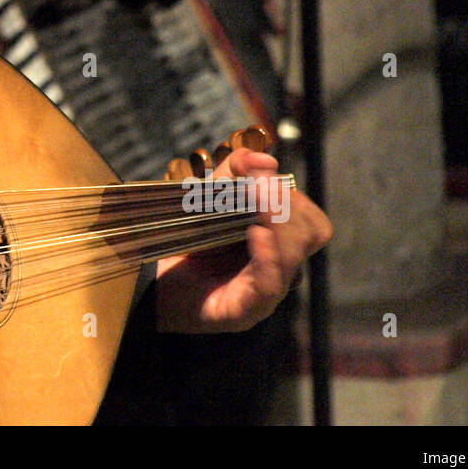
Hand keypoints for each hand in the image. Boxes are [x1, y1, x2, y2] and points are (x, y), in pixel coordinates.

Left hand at [154, 147, 331, 332]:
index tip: (260, 172)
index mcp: (278, 241)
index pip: (309, 218)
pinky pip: (269, 284)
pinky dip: (267, 256)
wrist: (156, 285)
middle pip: (311, 233)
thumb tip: (263, 158)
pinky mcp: (246, 310)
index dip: (291, 194)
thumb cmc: (189, 244)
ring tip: (256, 200)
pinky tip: (256, 234)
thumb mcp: (208, 199)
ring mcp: (267, 292)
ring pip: (293, 256)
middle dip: (287, 204)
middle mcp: (280, 267)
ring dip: (279, 222)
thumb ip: (232, 172)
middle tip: (259, 185)